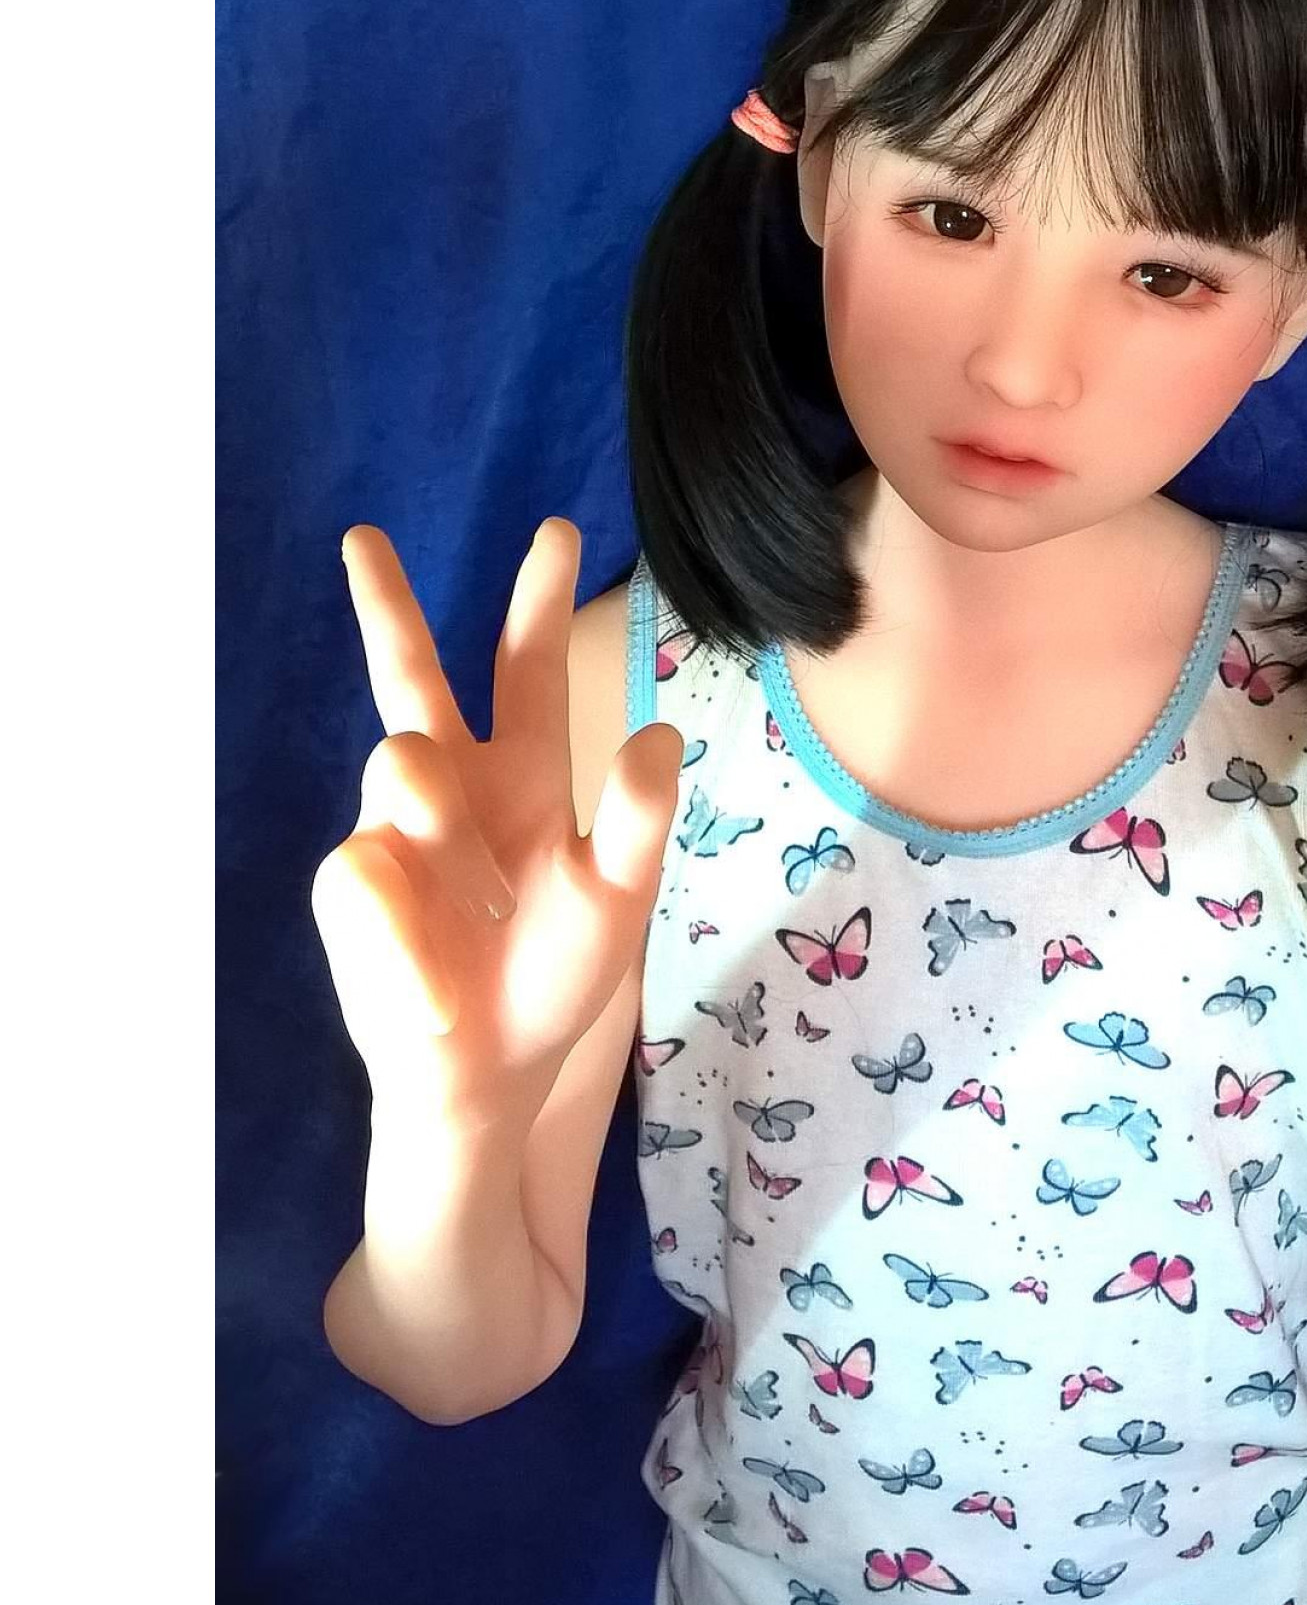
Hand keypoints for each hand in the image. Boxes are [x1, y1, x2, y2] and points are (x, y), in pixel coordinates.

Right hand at [312, 517, 682, 1138]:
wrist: (486, 1075)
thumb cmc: (552, 980)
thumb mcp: (615, 899)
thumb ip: (635, 821)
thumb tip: (656, 734)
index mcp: (525, 776)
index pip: (525, 671)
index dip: (536, 602)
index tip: (554, 529)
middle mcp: (455, 788)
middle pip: (411, 676)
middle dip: (388, 607)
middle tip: (364, 534)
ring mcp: (396, 831)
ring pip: (399, 764)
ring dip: (442, 827)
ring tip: (480, 899)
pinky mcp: (351, 884)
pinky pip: (369, 869)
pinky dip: (408, 934)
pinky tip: (438, 990)